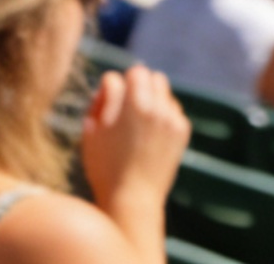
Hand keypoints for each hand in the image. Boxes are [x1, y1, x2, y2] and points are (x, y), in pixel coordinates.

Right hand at [81, 65, 189, 236]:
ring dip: (151, 97)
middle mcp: (156, 106)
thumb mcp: (92, 131)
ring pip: (163, 89)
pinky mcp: (182, 130)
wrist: (133, 198)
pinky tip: (151, 134)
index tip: (109, 101)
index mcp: (132, 103)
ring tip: (138, 121)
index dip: (114, 86)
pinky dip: (163, 115)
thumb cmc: (105, 166)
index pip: (125, 74)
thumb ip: (101, 100)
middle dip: (136, 86)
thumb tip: (111, 84)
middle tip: (125, 106)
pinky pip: (173, 109)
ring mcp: (172, 118)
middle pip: (148, 75)